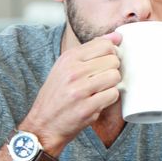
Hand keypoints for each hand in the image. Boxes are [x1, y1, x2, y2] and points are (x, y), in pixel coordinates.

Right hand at [19, 32, 121, 154]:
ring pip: (115, 76)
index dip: (111, 54)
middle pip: (113, 60)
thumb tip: (118, 36)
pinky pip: (113, 94)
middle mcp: (73, 72)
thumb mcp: (67, 66)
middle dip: (111, 70)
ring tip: (99, 90)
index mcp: (68, 58)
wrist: (43, 124)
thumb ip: (92, 49)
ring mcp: (80, 90)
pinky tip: (98, 100)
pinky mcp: (87, 107)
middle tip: (100, 80)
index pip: (105, 45)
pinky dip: (109, 98)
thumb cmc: (58, 93)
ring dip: (111, 85)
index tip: (105, 63)